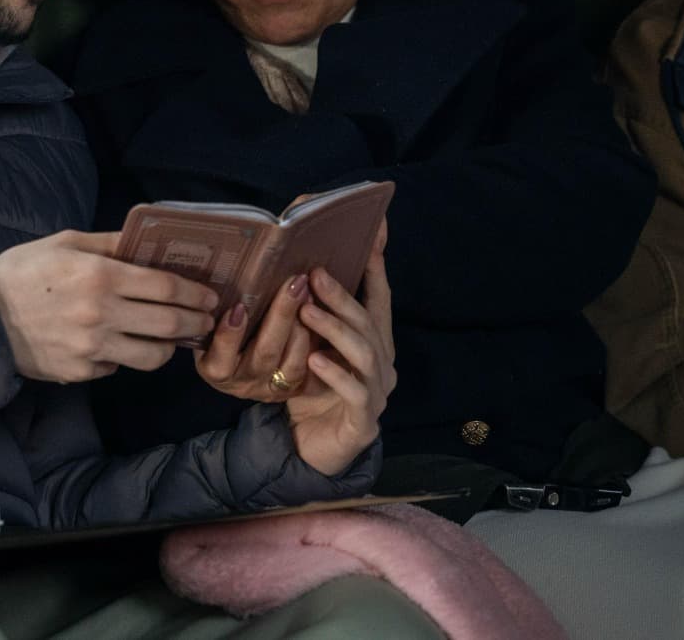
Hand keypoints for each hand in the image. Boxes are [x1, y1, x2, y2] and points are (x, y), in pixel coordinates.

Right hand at [0, 230, 219, 382]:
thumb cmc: (24, 272)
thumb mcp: (65, 242)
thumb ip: (110, 242)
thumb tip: (146, 240)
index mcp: (100, 275)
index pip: (166, 287)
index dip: (195, 293)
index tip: (209, 296)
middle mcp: (101, 314)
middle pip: (169, 324)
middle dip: (196, 322)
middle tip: (206, 320)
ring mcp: (92, 348)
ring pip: (152, 356)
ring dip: (170, 348)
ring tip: (172, 339)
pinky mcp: (81, 372)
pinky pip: (118, 366)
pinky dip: (125, 356)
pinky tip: (121, 344)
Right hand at [196, 273, 313, 402]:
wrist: (239, 364)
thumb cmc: (219, 333)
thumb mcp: (211, 325)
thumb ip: (215, 310)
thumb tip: (220, 272)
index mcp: (214, 369)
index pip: (219, 359)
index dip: (229, 336)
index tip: (239, 307)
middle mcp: (242, 383)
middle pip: (264, 354)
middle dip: (281, 317)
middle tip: (294, 284)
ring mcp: (270, 389)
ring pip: (292, 365)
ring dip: (303, 327)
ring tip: (309, 294)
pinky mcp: (294, 389)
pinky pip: (310, 369)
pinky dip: (315, 341)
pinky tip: (321, 314)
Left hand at [284, 220, 397, 475]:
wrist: (314, 450)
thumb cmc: (313, 391)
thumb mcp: (313, 345)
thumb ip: (315, 314)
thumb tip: (300, 268)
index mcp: (375, 344)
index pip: (380, 300)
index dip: (377, 268)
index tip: (372, 234)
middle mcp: (383, 365)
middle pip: (369, 323)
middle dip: (343, 296)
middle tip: (315, 274)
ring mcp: (377, 394)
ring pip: (364, 353)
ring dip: (335, 328)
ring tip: (307, 310)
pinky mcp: (363, 422)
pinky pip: (354, 393)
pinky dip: (335, 373)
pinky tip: (313, 360)